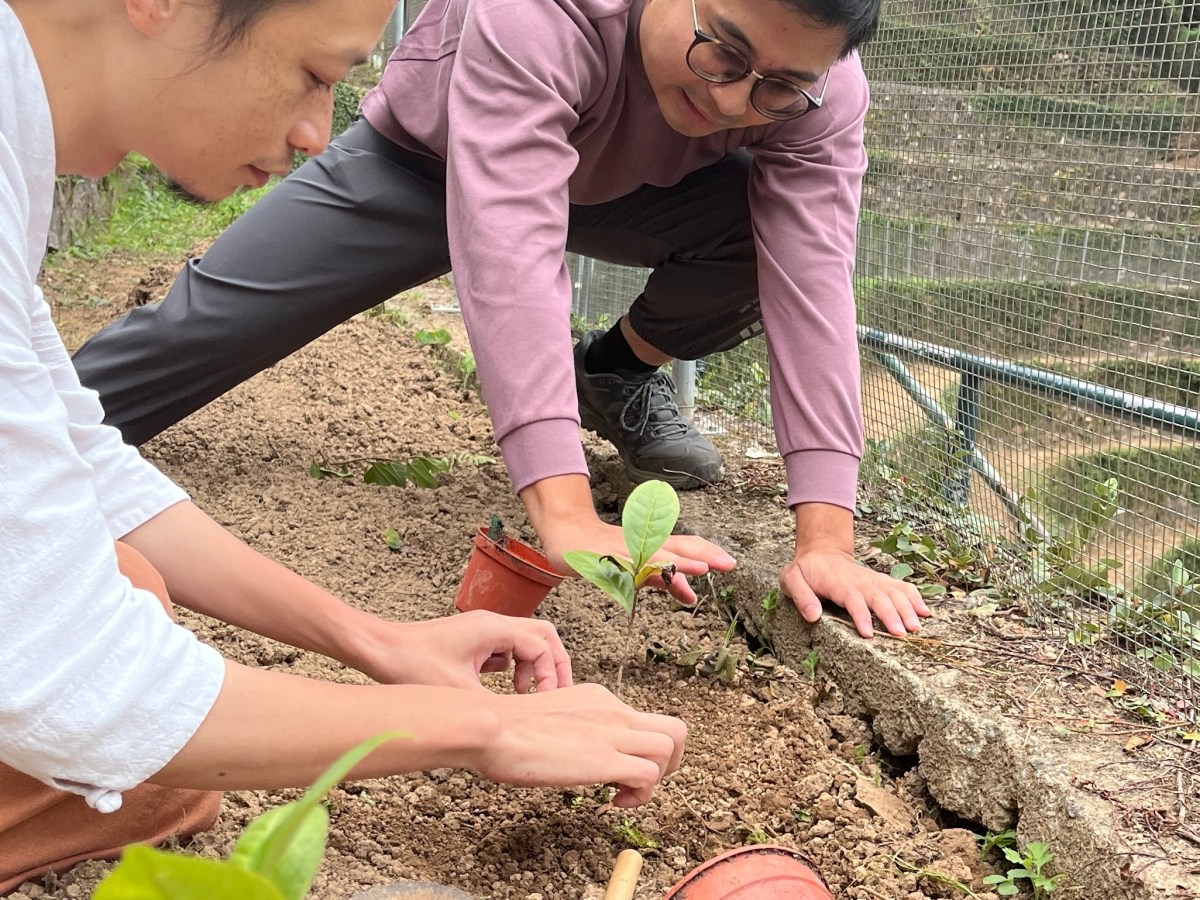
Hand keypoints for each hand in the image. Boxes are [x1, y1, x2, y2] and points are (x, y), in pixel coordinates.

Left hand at [350, 610, 572, 692]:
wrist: (379, 649)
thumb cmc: (412, 666)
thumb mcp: (459, 694)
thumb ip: (495, 707)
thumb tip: (518, 727)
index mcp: (494, 629)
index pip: (543, 646)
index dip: (551, 676)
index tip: (545, 702)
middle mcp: (492, 623)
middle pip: (542, 635)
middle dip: (553, 665)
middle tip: (555, 694)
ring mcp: (481, 629)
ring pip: (524, 641)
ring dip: (532, 666)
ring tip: (523, 694)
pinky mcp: (470, 639)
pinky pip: (504, 648)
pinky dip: (511, 666)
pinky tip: (500, 688)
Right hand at [476, 683, 686, 806]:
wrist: (491, 727)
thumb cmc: (506, 728)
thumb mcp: (552, 714)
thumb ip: (575, 726)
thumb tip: (577, 748)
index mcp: (599, 698)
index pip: (644, 720)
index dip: (643, 749)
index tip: (621, 769)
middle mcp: (612, 709)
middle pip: (675, 728)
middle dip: (671, 762)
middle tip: (643, 781)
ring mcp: (612, 732)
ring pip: (670, 747)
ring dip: (657, 779)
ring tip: (625, 793)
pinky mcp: (604, 759)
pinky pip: (649, 776)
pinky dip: (640, 795)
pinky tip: (613, 802)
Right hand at [519, 474, 735, 606]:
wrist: (566, 533)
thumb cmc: (603, 550)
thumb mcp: (639, 568)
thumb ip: (665, 582)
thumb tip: (692, 597)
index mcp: (651, 545)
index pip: (685, 545)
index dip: (708, 551)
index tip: (730, 563)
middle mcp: (641, 543)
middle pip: (676, 545)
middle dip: (703, 554)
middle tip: (728, 564)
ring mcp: (622, 549)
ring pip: (653, 554)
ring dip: (677, 561)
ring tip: (701, 567)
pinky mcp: (602, 557)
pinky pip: (622, 564)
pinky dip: (638, 569)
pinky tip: (650, 576)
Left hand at [782, 545, 928, 637]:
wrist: (821, 551)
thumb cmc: (805, 570)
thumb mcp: (791, 579)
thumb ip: (801, 596)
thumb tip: (813, 616)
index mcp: (836, 581)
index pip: (852, 598)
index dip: (861, 615)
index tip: (869, 634)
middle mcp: (858, 580)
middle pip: (878, 595)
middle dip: (891, 614)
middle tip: (902, 634)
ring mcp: (872, 579)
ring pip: (893, 591)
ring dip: (907, 608)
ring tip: (916, 628)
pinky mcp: (880, 581)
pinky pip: (901, 587)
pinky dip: (914, 597)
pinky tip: (925, 612)